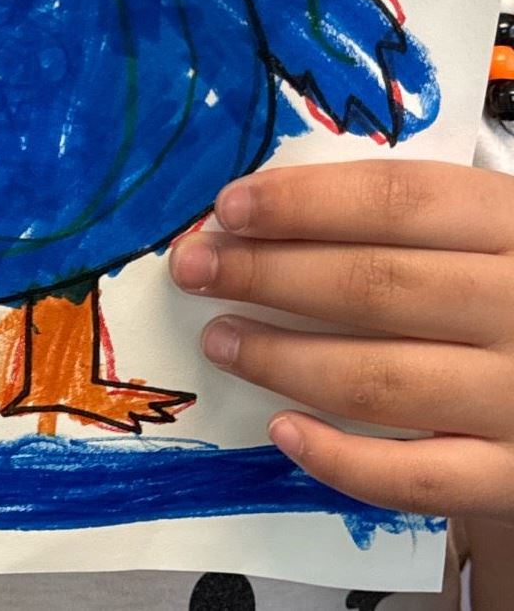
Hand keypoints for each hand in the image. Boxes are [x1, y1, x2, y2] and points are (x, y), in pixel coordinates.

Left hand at [169, 160, 513, 519]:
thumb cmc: (510, 279)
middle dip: (268, 274)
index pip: (397, 200)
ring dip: (282, 358)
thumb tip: (260, 209)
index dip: (305, 201)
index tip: (228, 208)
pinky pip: (417, 478)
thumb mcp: (482, 225)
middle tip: (195, 268)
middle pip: (375, 286)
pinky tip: (283, 430)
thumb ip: (398, 212)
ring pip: (381, 380)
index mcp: (511, 224)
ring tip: (220, 338)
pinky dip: (341, 459)